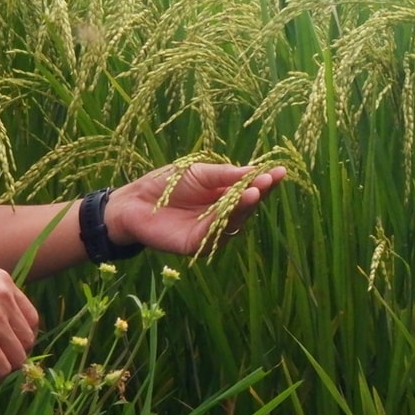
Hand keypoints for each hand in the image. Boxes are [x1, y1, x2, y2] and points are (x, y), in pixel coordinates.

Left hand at [106, 163, 288, 255]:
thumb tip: (254, 171)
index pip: (250, 188)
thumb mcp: (199, 173)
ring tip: (256, 191)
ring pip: (235, 219)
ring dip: (246, 205)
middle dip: (259, 192)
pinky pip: (216, 231)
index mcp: (223, 194)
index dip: (265, 181)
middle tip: (269, 180)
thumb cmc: (165, 183)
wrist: (134, 201)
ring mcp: (211, 230)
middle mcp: (221, 214)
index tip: (280, 171)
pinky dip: (227, 217)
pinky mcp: (197, 243)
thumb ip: (224, 175)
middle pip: (247, 206)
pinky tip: (237, 203)